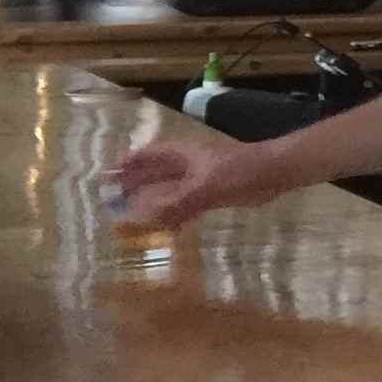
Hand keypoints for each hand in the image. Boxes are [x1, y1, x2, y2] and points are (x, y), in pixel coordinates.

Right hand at [110, 133, 278, 230]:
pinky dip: (174, 213)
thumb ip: (177, 203)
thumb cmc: (239, 170)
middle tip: (111, 200)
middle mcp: (187, 164)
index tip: (106, 176)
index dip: (126, 164)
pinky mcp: (212, 192)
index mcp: (182, 154)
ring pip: (168, 189)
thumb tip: (147, 219)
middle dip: (134, 184)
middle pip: (154, 172)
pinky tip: (165, 227)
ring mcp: (200, 178)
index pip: (147, 155)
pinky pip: (185, 203)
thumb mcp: (206, 187)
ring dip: (152, 200)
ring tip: (131, 216)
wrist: (274, 173)